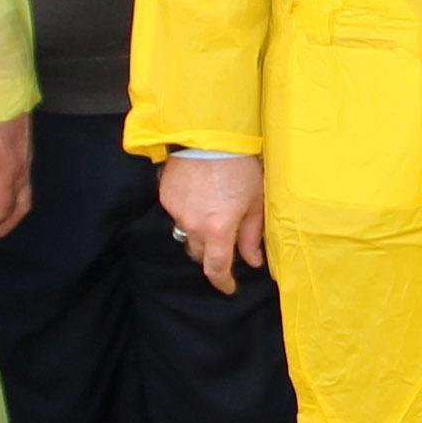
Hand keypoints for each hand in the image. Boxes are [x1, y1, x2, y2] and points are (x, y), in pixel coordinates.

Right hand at [161, 153, 266, 293]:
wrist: (210, 134)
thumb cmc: (241, 166)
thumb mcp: (255, 201)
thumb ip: (252, 235)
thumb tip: (253, 261)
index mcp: (218, 230)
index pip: (216, 269)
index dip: (223, 283)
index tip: (229, 287)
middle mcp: (193, 226)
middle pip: (199, 254)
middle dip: (211, 253)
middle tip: (225, 240)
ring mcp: (176, 212)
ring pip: (186, 234)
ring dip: (198, 233)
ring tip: (211, 212)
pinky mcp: (166, 197)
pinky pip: (177, 215)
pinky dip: (188, 212)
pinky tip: (199, 194)